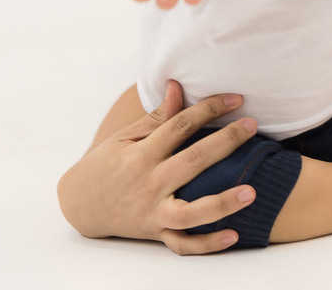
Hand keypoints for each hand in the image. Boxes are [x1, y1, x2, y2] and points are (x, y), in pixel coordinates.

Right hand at [57, 82, 258, 254]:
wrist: (79, 204)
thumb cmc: (106, 164)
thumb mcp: (125, 137)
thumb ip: (156, 116)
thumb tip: (177, 86)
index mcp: (142, 154)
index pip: (180, 125)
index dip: (209, 109)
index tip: (236, 98)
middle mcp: (150, 183)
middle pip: (193, 161)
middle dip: (225, 142)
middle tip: (252, 126)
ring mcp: (154, 211)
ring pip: (191, 212)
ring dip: (221, 203)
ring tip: (251, 192)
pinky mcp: (156, 233)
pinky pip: (184, 244)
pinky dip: (207, 244)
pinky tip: (233, 234)